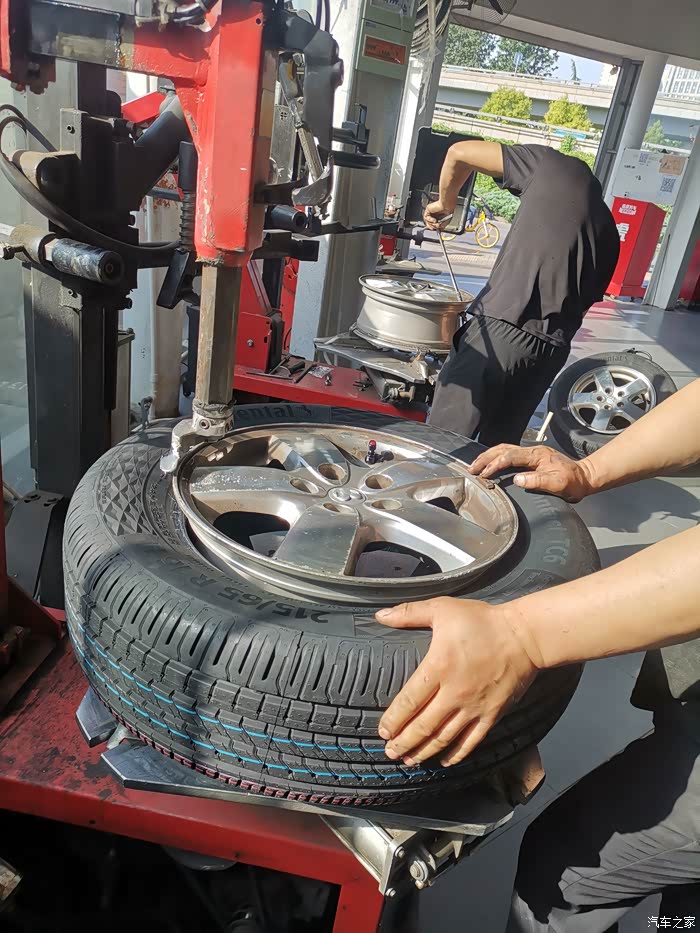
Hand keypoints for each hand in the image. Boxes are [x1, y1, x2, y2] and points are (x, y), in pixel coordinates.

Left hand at [375, 598, 540, 767]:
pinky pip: (471, 741)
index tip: (383, 730)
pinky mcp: (492, 714)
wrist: (524, 636)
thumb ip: (409, 613)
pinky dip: (456, 753)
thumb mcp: (443, 608)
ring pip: (444, 738)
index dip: (393, 719)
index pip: (409, 701)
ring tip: (409, 760)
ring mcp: (474, 707)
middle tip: (390, 752)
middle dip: (404, 742)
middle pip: (423, 725)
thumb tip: (380, 615)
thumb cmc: (483, 621)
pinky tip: (444, 761)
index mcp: (439, 667)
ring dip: (424, 751)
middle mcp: (454, 692)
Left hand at [424, 199, 454, 230]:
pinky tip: (434, 220)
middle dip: (432, 226)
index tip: (436, 229)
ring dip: (431, 223)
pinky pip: (426, 217)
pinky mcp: (428, 210)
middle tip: (436, 227)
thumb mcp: (446, 222)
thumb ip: (442, 226)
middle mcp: (434, 214)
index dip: (434, 227)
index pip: (433, 224)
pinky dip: (430, 220)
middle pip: (429, 223)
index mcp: (438, 217)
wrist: (447, 206)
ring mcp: (430, 212)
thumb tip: (440, 230)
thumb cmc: (448, 212)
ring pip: (427, 221)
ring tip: (436, 222)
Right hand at [469, 444, 596, 502]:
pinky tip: (490, 464)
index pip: (509, 456)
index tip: (484, 475)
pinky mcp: (531, 459)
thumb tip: (517, 479)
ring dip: (488, 457)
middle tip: (472, 469)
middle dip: (485, 458)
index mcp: (537, 455)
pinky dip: (496, 458)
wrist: (585, 478)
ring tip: (476, 466)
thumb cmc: (573, 482)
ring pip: (504, 449)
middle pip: (502, 449)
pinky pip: (509, 454)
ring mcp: (531, 454)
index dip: (495, 465)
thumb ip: (538, 481)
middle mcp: (532, 451)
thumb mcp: (558, 483)